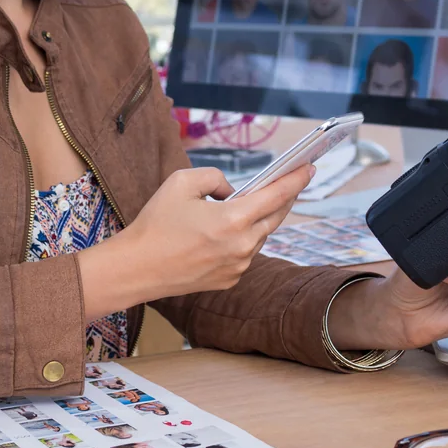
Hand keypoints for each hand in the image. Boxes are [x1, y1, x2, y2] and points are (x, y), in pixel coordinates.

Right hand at [77, 163, 312, 315]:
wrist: (136, 268)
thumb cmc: (156, 223)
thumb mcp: (182, 181)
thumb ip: (216, 177)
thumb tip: (233, 191)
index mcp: (233, 219)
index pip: (277, 195)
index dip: (296, 179)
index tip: (310, 168)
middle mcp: (242, 246)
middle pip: (275, 217)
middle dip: (283, 198)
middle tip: (288, 182)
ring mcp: (239, 266)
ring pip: (260, 236)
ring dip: (259, 219)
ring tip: (252, 204)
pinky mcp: (230, 279)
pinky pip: (246, 253)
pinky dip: (243, 238)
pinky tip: (227, 231)